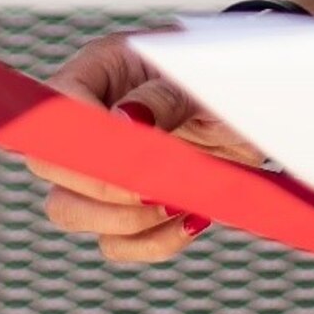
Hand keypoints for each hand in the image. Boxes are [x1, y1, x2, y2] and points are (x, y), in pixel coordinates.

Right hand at [26, 31, 267, 263]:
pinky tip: (192, 219)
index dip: (80, 141)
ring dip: (126, 220)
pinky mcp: (127, 205)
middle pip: (52, 169)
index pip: (56, 109)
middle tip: (155, 188)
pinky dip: (153, 242)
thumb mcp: (205, 74)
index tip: (128, 156)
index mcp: (101, 71)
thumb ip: (164, 95)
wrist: (261, 103)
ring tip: (179, 201)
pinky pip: (116, 242)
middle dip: (103, 188)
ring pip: (73, 212)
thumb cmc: (228, 72)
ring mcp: (103, 167)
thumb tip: (123, 122)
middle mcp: (92, 120)